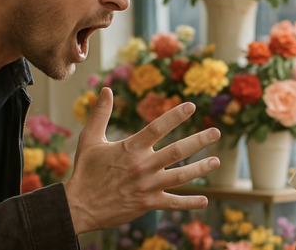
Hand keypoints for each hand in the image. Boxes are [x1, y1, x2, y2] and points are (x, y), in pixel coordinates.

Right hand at [64, 87, 220, 233]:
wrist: (79, 206)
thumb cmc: (85, 171)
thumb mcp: (89, 139)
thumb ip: (100, 114)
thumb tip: (106, 89)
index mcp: (130, 148)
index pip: (157, 127)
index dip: (175, 116)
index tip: (192, 106)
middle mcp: (142, 166)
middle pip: (177, 151)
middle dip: (199, 141)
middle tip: (216, 132)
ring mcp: (147, 186)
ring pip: (180, 176)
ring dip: (200, 168)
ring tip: (216, 161)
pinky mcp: (147, 203)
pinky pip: (173, 203)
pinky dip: (190, 203)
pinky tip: (205, 201)